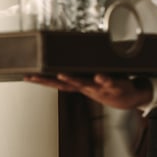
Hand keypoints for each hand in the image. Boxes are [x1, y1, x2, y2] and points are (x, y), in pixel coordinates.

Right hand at [24, 74, 152, 109]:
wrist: (129, 98)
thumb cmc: (107, 86)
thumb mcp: (93, 79)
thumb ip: (80, 71)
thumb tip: (67, 58)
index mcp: (79, 85)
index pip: (56, 83)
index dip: (41, 80)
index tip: (27, 76)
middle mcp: (85, 88)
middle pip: (64, 85)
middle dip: (48, 81)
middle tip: (34, 76)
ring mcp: (98, 88)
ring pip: (83, 84)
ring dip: (72, 80)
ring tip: (61, 74)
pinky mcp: (113, 86)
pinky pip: (108, 82)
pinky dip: (103, 79)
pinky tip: (99, 75)